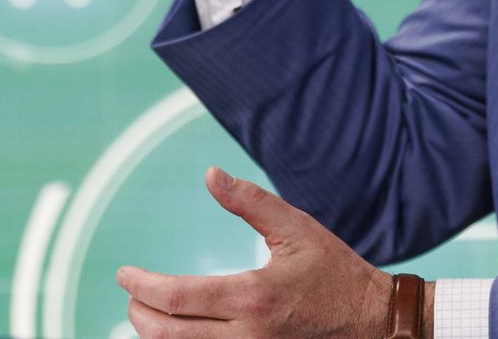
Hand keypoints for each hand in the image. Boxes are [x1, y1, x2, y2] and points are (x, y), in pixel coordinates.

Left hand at [118, 166, 395, 337]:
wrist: (374, 322)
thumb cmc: (335, 271)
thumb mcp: (297, 229)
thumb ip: (251, 202)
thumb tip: (210, 174)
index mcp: (253, 296)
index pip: (176, 298)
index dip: (141, 285)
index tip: (124, 274)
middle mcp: (246, 335)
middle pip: (167, 334)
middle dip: (138, 312)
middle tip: (131, 293)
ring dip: (154, 334)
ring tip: (147, 311)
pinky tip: (178, 330)